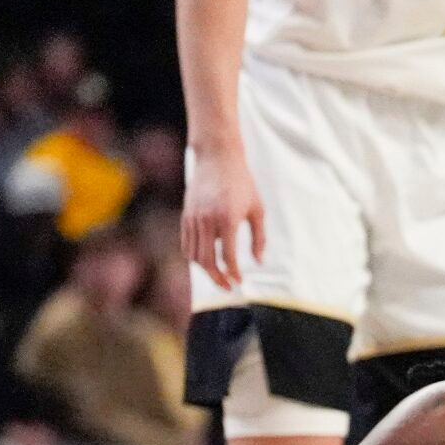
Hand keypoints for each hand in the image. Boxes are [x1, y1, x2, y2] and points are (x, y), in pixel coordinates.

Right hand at [183, 141, 263, 293]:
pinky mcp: (185, 215)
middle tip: (229, 287)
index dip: (233, 273)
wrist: (217, 158)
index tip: (240, 282)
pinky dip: (194, 257)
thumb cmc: (242, 183)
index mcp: (227, 219)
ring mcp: (193, 218)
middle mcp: (206, 220)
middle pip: (206, 261)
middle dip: (218, 278)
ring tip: (219, 276)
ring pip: (193, 255)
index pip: (227, 256)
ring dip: (205, 270)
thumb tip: (258, 262)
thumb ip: (259, 238)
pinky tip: (207, 261)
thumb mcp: (257, 209)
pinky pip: (186, 244)